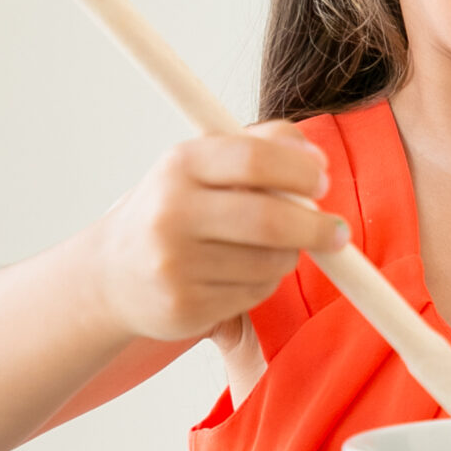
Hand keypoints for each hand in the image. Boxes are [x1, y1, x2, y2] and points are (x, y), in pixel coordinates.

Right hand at [94, 121, 351, 341]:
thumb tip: (312, 155)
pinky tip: (241, 273)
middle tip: (337, 232)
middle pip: (269, 220)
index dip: (299, 170)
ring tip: (270, 249)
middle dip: (315, 226)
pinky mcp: (185, 307)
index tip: (323, 180)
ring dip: (288, 256)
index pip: (253, 159)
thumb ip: (261, 144)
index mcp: (179, 165)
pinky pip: (255, 294)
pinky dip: (264, 283)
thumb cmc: (174, 209)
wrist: (112, 274)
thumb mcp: (203, 163)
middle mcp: (172, 213)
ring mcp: (175, 265)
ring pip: (269, 262)